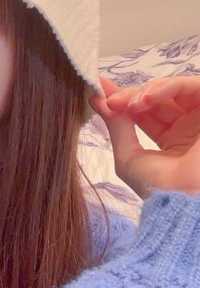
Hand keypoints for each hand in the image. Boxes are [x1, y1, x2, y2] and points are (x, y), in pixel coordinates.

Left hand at [90, 75, 199, 197]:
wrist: (183, 200)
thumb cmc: (158, 188)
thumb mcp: (129, 157)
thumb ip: (116, 127)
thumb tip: (98, 101)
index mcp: (172, 142)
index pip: (145, 113)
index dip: (124, 101)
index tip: (99, 92)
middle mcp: (189, 129)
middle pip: (157, 99)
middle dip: (131, 96)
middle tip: (111, 100)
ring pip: (173, 90)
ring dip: (147, 92)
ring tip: (130, 104)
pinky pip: (192, 87)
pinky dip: (166, 87)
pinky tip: (146, 99)